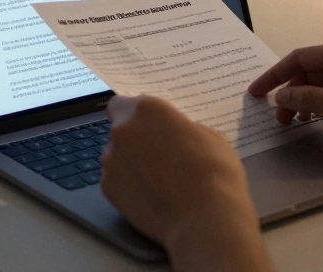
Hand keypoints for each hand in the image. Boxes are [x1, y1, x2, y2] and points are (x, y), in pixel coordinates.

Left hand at [102, 96, 272, 271]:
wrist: (206, 220)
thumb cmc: (215, 173)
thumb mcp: (208, 136)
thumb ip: (182, 128)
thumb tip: (174, 134)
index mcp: (147, 109)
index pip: (123, 102)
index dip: (134, 114)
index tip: (146, 125)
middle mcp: (122, 130)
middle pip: (119, 129)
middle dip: (135, 138)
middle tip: (158, 154)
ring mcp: (111, 160)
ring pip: (115, 155)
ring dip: (130, 161)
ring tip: (157, 180)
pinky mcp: (108, 188)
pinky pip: (115, 179)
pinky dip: (128, 184)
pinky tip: (150, 195)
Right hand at [248, 38, 322, 138]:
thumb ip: (311, 98)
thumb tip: (284, 94)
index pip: (300, 58)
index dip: (275, 74)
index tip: (258, 91)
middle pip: (309, 71)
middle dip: (290, 91)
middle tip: (279, 115)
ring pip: (321, 82)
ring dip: (305, 99)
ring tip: (294, 119)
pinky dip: (321, 102)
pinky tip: (316, 116)